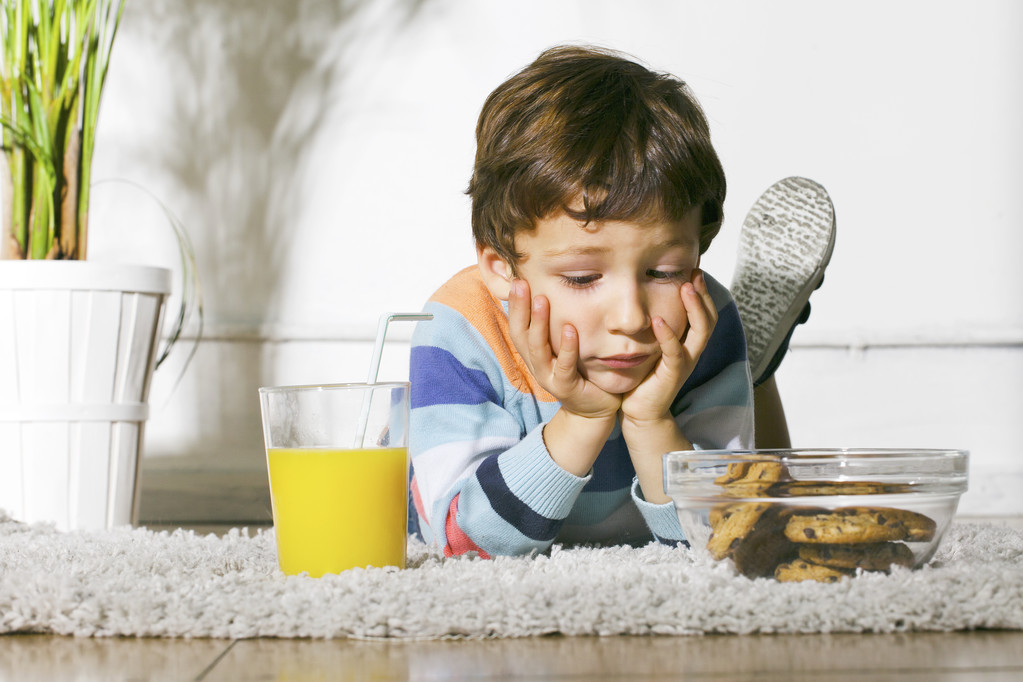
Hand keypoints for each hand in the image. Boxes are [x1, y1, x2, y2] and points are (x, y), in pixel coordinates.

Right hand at [508, 278, 621, 419]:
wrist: (595, 409)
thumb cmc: (581, 372)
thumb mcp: (564, 346)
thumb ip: (556, 326)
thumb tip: (552, 292)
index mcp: (534, 353)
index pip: (518, 326)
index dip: (515, 304)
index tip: (517, 280)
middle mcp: (536, 364)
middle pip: (521, 334)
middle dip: (520, 308)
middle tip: (521, 283)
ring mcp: (549, 378)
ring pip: (538, 349)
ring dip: (539, 324)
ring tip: (541, 300)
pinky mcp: (565, 389)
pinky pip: (564, 367)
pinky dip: (567, 348)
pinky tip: (570, 329)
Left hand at [621, 269, 717, 424]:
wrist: (640, 411)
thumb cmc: (643, 377)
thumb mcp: (651, 347)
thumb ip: (654, 327)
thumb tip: (645, 300)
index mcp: (688, 344)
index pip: (704, 314)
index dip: (702, 293)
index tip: (694, 271)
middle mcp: (692, 352)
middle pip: (709, 319)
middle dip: (703, 295)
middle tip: (696, 273)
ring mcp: (685, 363)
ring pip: (700, 332)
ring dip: (694, 308)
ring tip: (686, 288)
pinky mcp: (672, 374)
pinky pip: (675, 351)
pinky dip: (668, 335)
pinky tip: (659, 320)